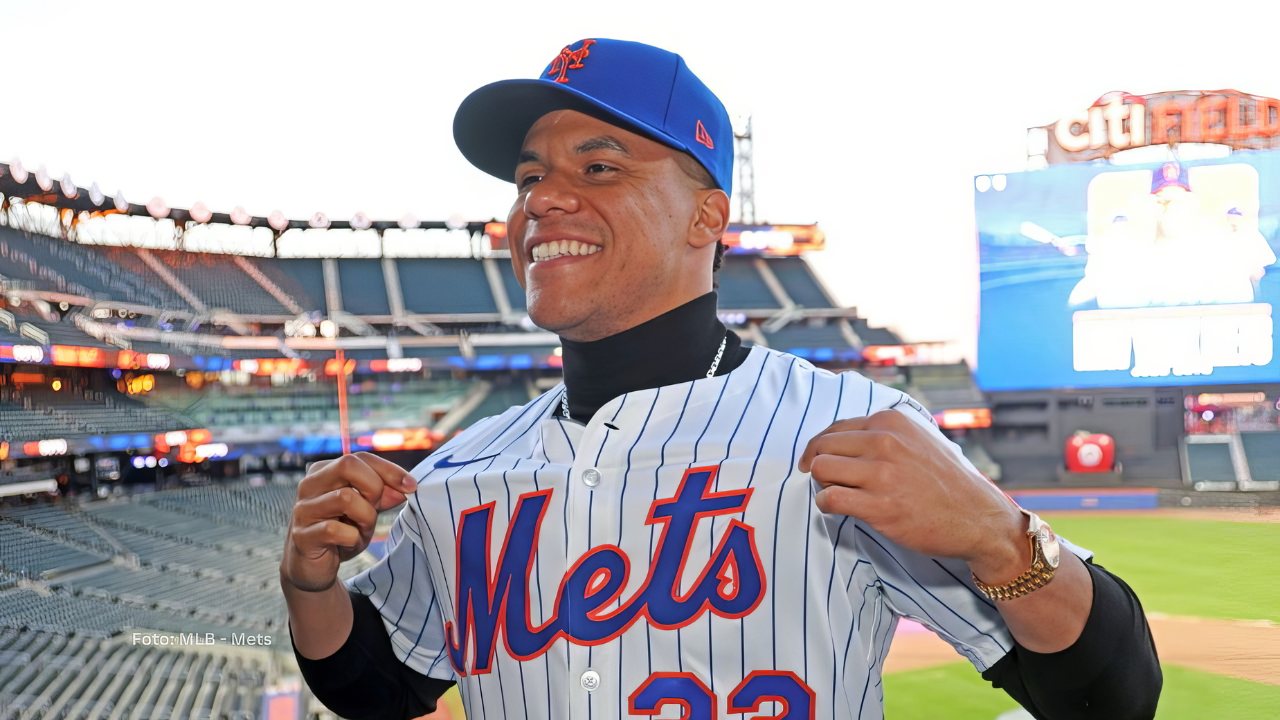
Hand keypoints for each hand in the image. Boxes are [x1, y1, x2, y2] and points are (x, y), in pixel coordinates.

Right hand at [281, 452, 418, 592]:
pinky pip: (335, 530)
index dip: (390, 470)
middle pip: (348, 465)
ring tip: (362, 529)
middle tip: (377, 508)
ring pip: (345, 497)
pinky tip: (349, 542)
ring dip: (365, 517)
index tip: (411, 486)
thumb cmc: (340, 531)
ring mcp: (303, 509)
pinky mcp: (302, 535)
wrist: (313, 567)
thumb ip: (383, 494)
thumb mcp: (366, 509)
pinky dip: (352, 538)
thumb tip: (406, 486)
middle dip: (373, 487)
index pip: (360, 458)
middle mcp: (309, 484)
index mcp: (324, 471)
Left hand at [798, 409, 1025, 573]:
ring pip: (821, 470)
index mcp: (892, 421)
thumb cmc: (946, 482)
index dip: (822, 447)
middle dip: (818, 464)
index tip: (817, 460)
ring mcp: (882, 474)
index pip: (835, 428)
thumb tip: (843, 439)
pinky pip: (830, 498)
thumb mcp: (918, 440)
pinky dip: (825, 504)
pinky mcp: (880, 506)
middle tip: (826, 480)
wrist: (978, 518)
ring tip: (836, 493)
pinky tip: (835, 508)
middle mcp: (885, 441)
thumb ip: (885, 434)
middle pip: (823, 447)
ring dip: (822, 484)